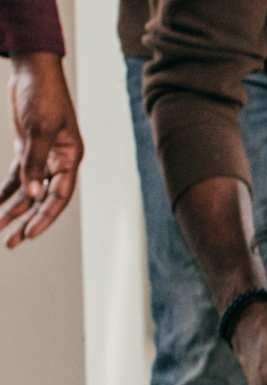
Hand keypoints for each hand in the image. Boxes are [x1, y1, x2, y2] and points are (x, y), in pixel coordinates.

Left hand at [1, 53, 84, 247]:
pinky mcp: (28, 149)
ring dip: (14, 210)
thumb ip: (35, 163)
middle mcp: (59, 162)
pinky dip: (6, 191)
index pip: (59, 196)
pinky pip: (17, 177)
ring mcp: (43, 156)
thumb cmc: (42, 95)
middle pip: (44, 200)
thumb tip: (30, 195)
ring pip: (29, 192)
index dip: (44, 218)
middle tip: (12, 242)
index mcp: (70, 159)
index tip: (28, 234)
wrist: (33, 69)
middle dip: (28, 222)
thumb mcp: (38, 129)